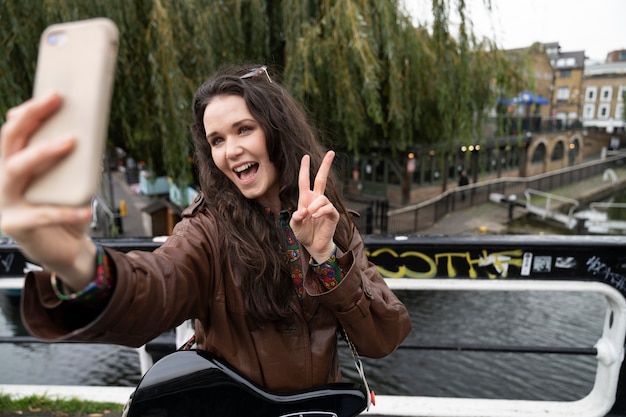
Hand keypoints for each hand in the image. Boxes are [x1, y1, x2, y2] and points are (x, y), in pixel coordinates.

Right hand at [0, 93, 95, 289]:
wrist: (66, 248)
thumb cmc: (65, 208)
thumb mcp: (67, 179)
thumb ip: (66, 157)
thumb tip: (82, 127)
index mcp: (10, 164)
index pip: (11, 131)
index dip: (28, 110)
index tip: (54, 94)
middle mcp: (0, 179)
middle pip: (7, 141)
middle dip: (30, 118)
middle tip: (56, 101)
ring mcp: (4, 203)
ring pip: (16, 170)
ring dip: (42, 152)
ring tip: (69, 142)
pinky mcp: (16, 226)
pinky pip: (41, 215)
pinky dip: (66, 211)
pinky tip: (86, 209)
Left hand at [290, 151, 338, 262]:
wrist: (314, 245)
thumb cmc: (303, 234)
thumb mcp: (294, 226)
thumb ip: (295, 218)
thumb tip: (303, 211)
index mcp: (306, 199)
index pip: (304, 180)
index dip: (304, 169)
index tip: (305, 156)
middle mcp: (316, 199)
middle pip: (322, 178)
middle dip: (326, 165)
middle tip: (331, 152)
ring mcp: (325, 206)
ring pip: (322, 198)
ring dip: (314, 206)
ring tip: (310, 216)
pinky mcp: (332, 214)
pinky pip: (328, 208)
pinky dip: (320, 211)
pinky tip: (316, 217)